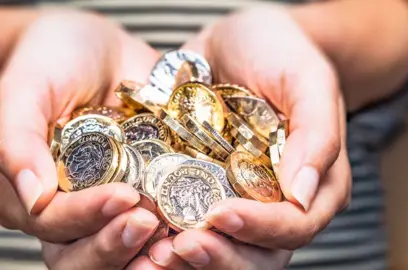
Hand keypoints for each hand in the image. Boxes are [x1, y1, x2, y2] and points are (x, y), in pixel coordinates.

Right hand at [0, 9, 160, 268]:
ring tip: (181, 239)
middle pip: (85, 254)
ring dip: (152, 252)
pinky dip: (181, 231)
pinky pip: (163, 224)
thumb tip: (34, 197)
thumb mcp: (28, 88)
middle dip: (118, 245)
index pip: (55, 223)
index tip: (124, 196)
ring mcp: (113, 203)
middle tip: (151, 223)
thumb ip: (18, 138)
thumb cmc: (54, 61)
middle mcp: (73, 207)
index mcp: (35, 191)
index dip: (86, 217)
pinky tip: (200, 226)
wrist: (101, 49)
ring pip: (125, 250)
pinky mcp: (150, 192)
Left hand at [148, 6, 350, 268]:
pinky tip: (148, 237)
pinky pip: (195, 227)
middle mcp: (281, 200)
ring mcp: (244, 199)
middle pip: (262, 254)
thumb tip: (304, 194)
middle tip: (181, 245)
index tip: (221, 215)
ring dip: (195, 259)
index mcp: (316, 181)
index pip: (296, 225)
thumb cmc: (279, 51)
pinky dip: (173, 239)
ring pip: (228, 251)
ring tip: (158, 251)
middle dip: (223, 256)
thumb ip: (317, 135)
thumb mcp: (307, 79)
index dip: (262, 229)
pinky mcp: (208, 190)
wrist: (238, 39)